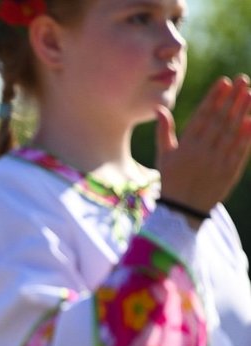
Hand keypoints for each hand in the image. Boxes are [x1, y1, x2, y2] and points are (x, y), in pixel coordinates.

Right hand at [156, 74, 250, 212]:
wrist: (182, 210)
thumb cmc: (171, 179)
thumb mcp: (164, 156)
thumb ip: (164, 131)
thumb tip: (159, 109)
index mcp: (185, 147)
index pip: (202, 116)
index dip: (213, 98)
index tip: (223, 82)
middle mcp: (201, 152)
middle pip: (219, 120)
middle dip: (231, 99)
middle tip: (242, 80)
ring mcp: (216, 162)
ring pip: (231, 132)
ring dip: (242, 111)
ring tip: (250, 93)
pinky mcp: (228, 172)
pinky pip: (239, 150)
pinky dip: (246, 135)